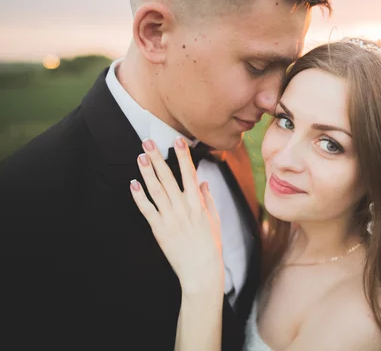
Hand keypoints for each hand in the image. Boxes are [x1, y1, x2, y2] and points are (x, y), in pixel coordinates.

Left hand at [129, 138, 223, 295]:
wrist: (201, 271)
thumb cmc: (210, 247)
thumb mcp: (214, 221)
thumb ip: (207, 200)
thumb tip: (203, 183)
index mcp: (198, 204)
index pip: (189, 174)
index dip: (183, 156)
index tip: (178, 141)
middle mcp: (183, 207)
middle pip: (168, 177)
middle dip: (158, 158)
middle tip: (148, 142)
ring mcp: (170, 218)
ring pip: (156, 190)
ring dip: (147, 172)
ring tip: (140, 157)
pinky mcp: (159, 230)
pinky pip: (147, 209)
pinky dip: (139, 196)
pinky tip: (133, 184)